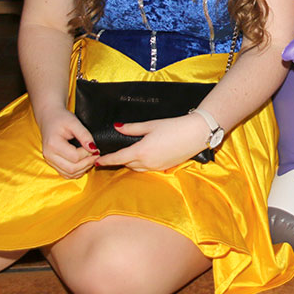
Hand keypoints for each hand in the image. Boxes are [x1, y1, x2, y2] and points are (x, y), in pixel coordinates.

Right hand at [37, 108, 99, 178]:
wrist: (48, 118)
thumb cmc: (61, 118)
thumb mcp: (74, 122)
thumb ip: (84, 135)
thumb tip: (93, 148)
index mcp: (53, 144)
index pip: (75, 157)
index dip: (88, 154)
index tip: (95, 147)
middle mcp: (49, 155)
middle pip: (72, 168)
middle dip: (87, 163)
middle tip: (96, 155)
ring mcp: (49, 161)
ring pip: (69, 174)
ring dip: (83, 169)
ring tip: (91, 158)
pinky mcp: (52, 163)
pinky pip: (66, 174)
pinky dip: (77, 172)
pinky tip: (84, 163)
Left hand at [96, 113, 210, 171]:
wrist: (196, 134)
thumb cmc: (174, 126)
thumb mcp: (151, 125)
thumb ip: (132, 128)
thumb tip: (117, 127)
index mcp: (141, 151)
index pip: (118, 158)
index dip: (106, 160)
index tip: (97, 161)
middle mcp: (147, 162)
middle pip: (127, 164)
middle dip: (119, 160)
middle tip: (112, 154)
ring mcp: (156, 167)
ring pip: (137, 168)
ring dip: (131, 163)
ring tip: (128, 154)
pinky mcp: (165, 168)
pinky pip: (147, 169)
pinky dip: (142, 164)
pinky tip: (144, 156)